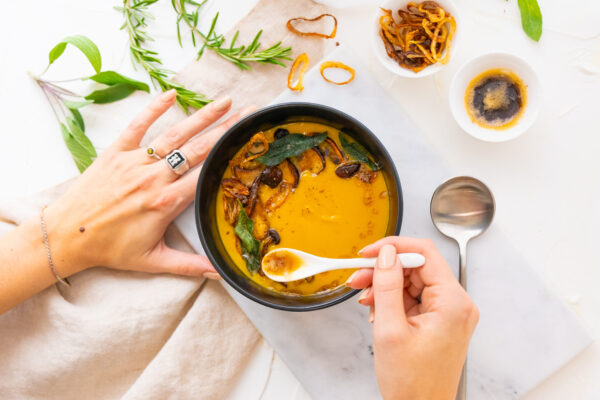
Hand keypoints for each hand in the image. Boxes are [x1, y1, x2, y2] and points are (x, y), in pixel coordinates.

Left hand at [44, 90, 254, 278]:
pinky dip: (153, 109)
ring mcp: (134, 162)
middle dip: (225, 129)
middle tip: (246, 113)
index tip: (248, 143)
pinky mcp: (115, 153)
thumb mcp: (153, 261)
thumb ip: (189, 266)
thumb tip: (219, 273)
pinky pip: (137, 127)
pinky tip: (169, 93)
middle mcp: (153, 178)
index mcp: (166, 203)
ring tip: (223, 101)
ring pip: (174, 134)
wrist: (67, 236)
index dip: (229, 156)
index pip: (206, 174)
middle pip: (197, 148)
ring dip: (201, 116)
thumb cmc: (110, 249)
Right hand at [346, 237, 478, 399]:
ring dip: (385, 286)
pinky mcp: (440, 321)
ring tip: (364, 298)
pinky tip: (377, 310)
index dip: (393, 247)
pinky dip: (393, 300)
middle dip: (384, 269)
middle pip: (417, 267)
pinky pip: (414, 298)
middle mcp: (456, 304)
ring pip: (413, 282)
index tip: (368, 253)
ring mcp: (449, 313)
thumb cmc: (412, 383)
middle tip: (358, 278)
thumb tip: (385, 254)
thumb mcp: (390, 330)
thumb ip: (386, 287)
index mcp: (452, 303)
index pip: (424, 253)